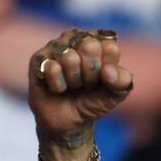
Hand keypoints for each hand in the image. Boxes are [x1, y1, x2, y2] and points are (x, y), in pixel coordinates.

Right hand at [28, 28, 133, 155]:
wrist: (71, 122)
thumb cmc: (93, 101)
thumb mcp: (115, 94)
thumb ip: (122, 81)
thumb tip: (108, 71)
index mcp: (98, 41)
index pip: (110, 46)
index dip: (108, 69)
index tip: (104, 79)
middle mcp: (75, 38)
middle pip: (90, 46)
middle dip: (92, 73)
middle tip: (87, 83)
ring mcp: (55, 47)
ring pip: (70, 57)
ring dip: (75, 80)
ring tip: (72, 86)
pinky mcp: (38, 60)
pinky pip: (52, 68)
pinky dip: (59, 85)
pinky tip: (57, 88)